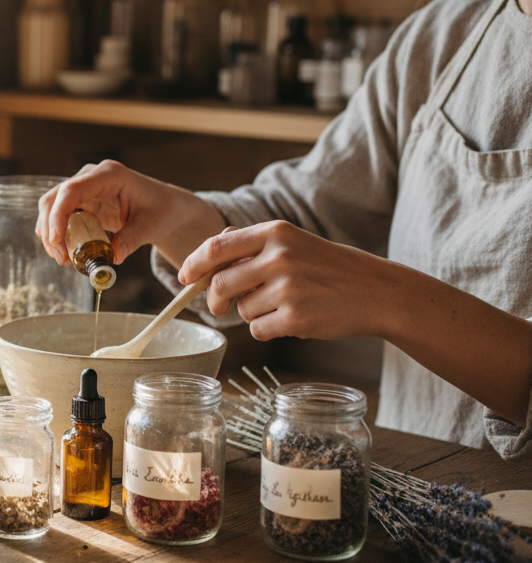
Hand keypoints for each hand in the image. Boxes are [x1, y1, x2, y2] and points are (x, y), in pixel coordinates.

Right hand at [36, 159, 222, 267]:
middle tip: (61, 258)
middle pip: (55, 198)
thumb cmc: (160, 210)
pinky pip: (58, 214)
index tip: (57, 241)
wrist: (164, 205)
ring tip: (64, 259)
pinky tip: (66, 251)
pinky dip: (57, 233)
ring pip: (51, 206)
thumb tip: (113, 257)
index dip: (58, 215)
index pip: (72, 190)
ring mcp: (83, 187)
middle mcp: (91, 176)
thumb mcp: (151, 226)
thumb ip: (131, 240)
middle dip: (51, 229)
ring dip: (50, 233)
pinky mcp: (80, 200)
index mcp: (110, 175)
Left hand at [177, 220, 390, 341]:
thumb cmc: (331, 268)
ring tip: (284, 305)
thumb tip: (209, 252)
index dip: (193, 264)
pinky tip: (293, 320)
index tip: (184, 277)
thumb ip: (253, 246)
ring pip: (241, 310)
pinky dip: (268, 329)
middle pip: (220, 284)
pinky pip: (258, 330)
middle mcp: (279, 257)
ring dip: (253, 313)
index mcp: (275, 232)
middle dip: (213, 300)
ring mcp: (287, 288)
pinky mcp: (295, 318)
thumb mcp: (295, 243)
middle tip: (218, 307)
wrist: (378, 292)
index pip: (216, 248)